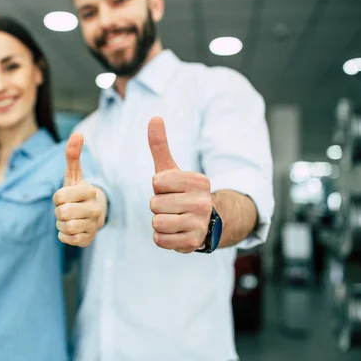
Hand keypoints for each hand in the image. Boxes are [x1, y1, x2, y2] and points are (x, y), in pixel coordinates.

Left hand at [53, 134, 104, 246]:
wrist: (93, 214)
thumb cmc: (78, 192)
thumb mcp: (74, 175)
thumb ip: (73, 155)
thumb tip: (77, 134)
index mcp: (89, 191)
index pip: (59, 196)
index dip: (57, 197)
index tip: (65, 196)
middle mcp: (94, 208)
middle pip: (62, 213)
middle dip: (58, 212)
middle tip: (65, 209)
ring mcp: (92, 225)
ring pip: (64, 226)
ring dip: (60, 223)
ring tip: (69, 218)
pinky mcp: (88, 239)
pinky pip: (67, 239)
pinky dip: (63, 235)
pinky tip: (71, 229)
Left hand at [148, 117, 212, 252]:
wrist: (206, 223)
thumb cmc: (182, 192)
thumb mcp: (172, 169)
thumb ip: (161, 145)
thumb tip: (154, 118)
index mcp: (199, 181)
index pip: (157, 182)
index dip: (158, 186)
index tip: (170, 189)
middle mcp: (203, 202)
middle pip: (154, 204)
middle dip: (158, 206)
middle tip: (172, 206)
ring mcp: (199, 223)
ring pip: (156, 222)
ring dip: (159, 222)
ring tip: (173, 218)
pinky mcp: (193, 243)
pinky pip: (160, 240)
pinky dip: (162, 237)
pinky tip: (174, 232)